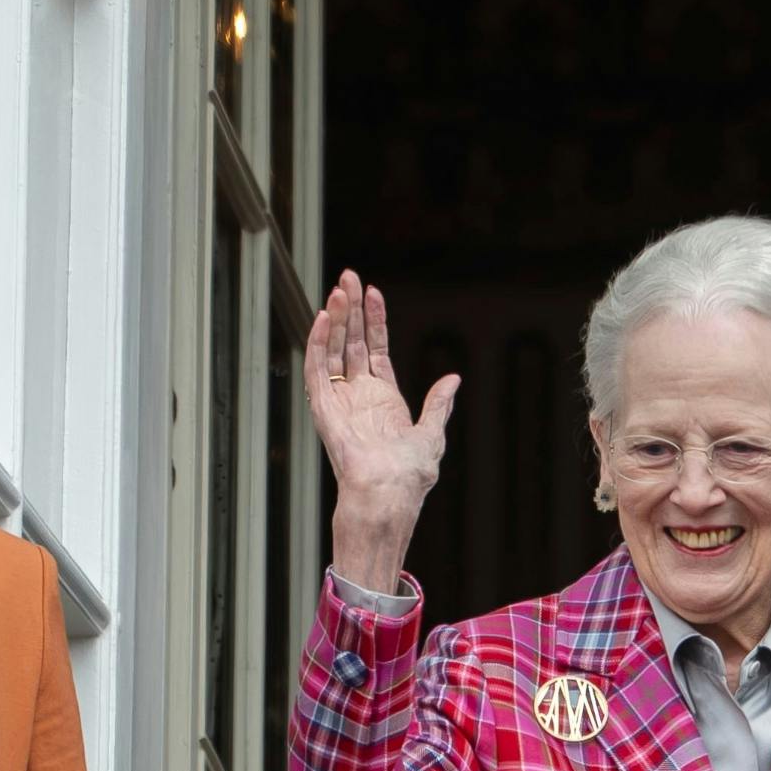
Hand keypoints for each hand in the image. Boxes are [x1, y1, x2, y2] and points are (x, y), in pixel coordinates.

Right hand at [306, 271, 460, 591]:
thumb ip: (438, 405)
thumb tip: (453, 379)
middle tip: (348, 276)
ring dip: (335, 319)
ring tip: (339, 289)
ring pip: (333, 350)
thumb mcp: (432, 434)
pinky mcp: (324, 407)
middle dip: (351, 309)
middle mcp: (357, 395)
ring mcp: (339, 400)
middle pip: (350, 342)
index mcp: (382, 399)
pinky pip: (316, 370)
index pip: (374, 349)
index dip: (373, 321)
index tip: (374, 292)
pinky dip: (318, 343)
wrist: (390, 494)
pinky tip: (325, 318)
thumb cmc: (410, 475)